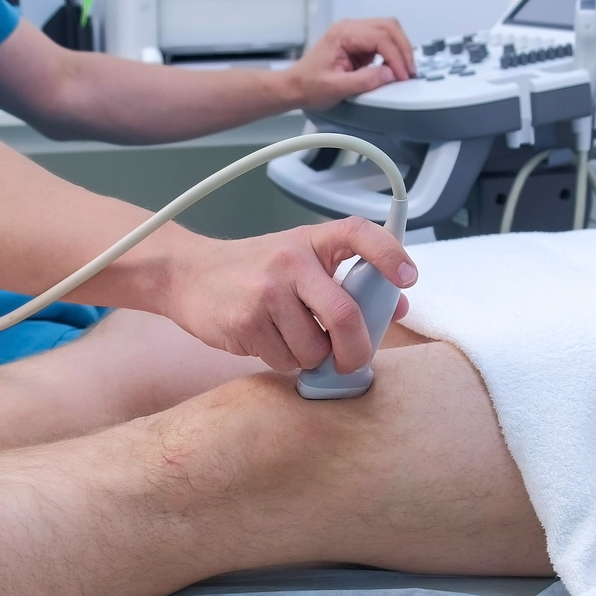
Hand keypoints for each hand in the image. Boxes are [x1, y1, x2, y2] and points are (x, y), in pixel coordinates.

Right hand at [168, 217, 416, 373]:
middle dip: (356, 350)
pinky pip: (285, 361)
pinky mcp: (245, 324)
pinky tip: (268, 340)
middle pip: (345, 316)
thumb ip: (345, 279)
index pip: (358, 234)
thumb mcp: (300, 260)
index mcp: (310, 240)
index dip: (390, 255)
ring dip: (311, 357)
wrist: (188, 274)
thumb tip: (395, 306)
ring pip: (314, 349)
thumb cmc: (254, 269)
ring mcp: (266, 293)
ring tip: (292, 338)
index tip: (408, 278)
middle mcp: (290, 261)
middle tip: (352, 361)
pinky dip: (284, 360)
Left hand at [287, 18, 415, 108]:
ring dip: (400, 48)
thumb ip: (365, 80)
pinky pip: (383, 40)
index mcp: (344, 33)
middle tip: (409, 71)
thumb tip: (390, 74)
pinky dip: (393, 52)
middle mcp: (350, 28)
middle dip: (403, 48)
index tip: (402, 75)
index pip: (380, 37)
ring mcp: (355, 33)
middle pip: (389, 27)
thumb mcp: (337, 88)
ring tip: (404, 70)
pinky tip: (395, 67)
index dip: (396, 57)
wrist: (295, 86)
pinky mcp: (358, 43)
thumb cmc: (309, 85)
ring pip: (389, 30)